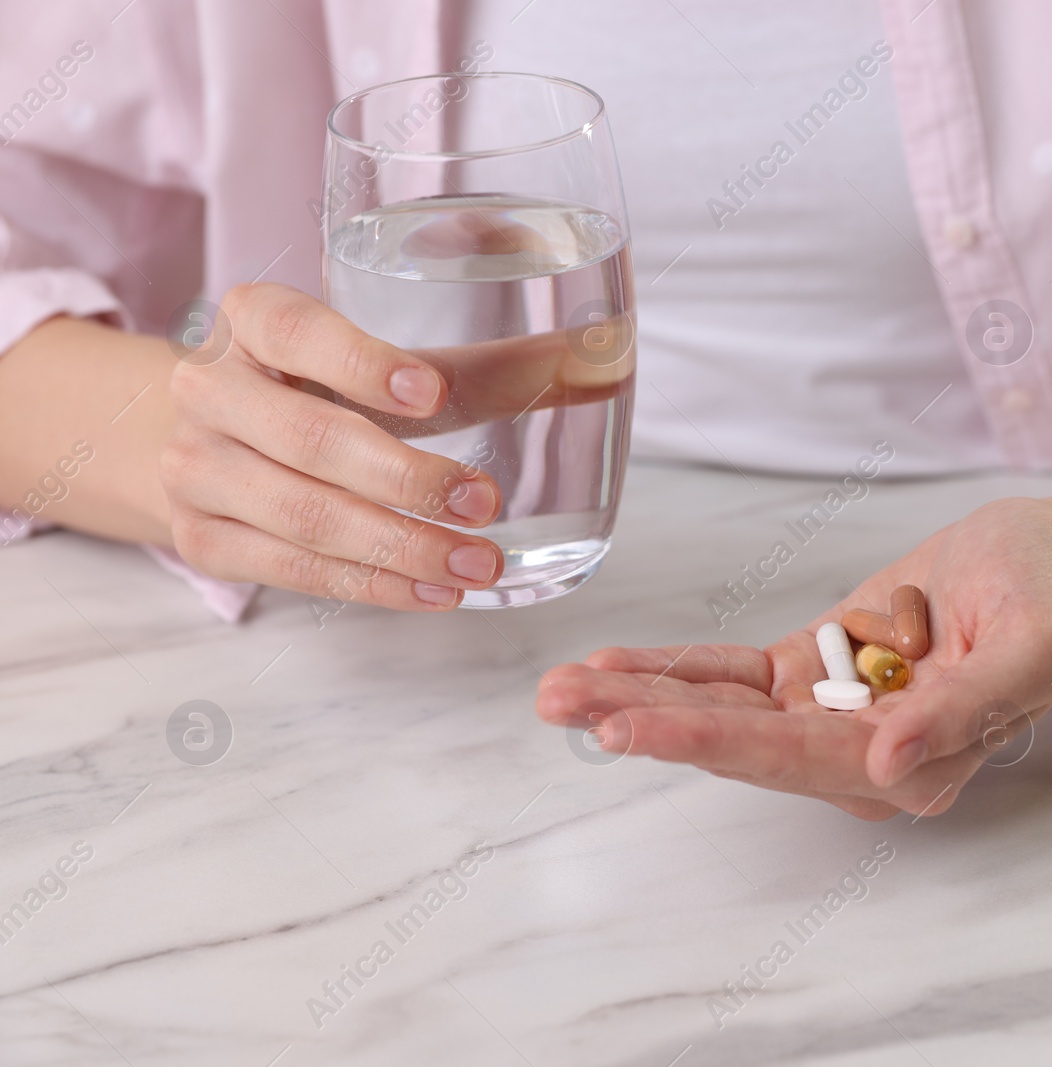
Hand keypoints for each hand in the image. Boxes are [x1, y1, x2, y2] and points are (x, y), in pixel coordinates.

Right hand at [161, 283, 507, 609]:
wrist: (209, 435)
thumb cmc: (323, 388)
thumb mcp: (389, 365)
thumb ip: (489, 369)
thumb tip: (606, 358)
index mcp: (253, 319)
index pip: (298, 332)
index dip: (362, 362)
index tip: (433, 392)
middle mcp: (209, 388)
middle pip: (311, 439)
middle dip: (407, 480)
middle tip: (486, 504)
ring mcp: (194, 467)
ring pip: (303, 516)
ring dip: (400, 547)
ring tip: (479, 564)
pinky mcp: (201, 538)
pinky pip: (292, 570)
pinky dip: (373, 585)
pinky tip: (434, 592)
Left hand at [536, 498, 1051, 818]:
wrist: (1038, 558)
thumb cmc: (1044, 597)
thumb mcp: (1033, 647)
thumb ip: (968, 713)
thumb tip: (888, 762)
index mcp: (917, 763)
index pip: (795, 757)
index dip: (709, 744)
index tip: (629, 730)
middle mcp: (859, 756)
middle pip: (739, 744)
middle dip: (649, 724)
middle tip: (562, 702)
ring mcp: (828, 716)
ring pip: (722, 713)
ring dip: (642, 699)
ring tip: (561, 688)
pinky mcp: (808, 676)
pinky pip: (731, 678)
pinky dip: (672, 673)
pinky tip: (612, 668)